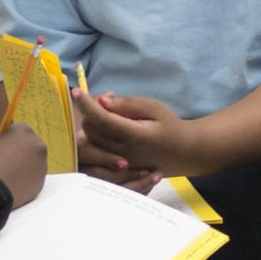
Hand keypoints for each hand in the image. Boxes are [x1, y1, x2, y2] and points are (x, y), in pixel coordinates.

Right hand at [0, 125, 46, 210]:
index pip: (19, 128)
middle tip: (4, 158)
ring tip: (6, 173)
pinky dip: (24, 180)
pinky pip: (32, 179)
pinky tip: (10, 183)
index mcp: (24, 132)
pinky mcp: (39, 186)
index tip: (2, 142)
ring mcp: (41, 168)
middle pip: (29, 145)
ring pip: (32, 163)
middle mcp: (37, 148)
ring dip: (23, 166)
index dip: (9, 135)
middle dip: (19, 150)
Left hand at [78, 92, 210, 183]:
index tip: (76, 91)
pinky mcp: (117, 168)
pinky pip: (96, 150)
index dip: (87, 105)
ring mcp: (119, 163)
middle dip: (90, 111)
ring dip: (92, 123)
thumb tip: (102, 100)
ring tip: (110, 112)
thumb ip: (128, 105)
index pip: (103, 120)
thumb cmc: (170, 126)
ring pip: (92, 141)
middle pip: (92, 130)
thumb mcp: (154, 108)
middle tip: (106, 99)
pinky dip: (95, 135)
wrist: (183, 153)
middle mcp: (124, 152)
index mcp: (135, 135)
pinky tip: (108, 127)